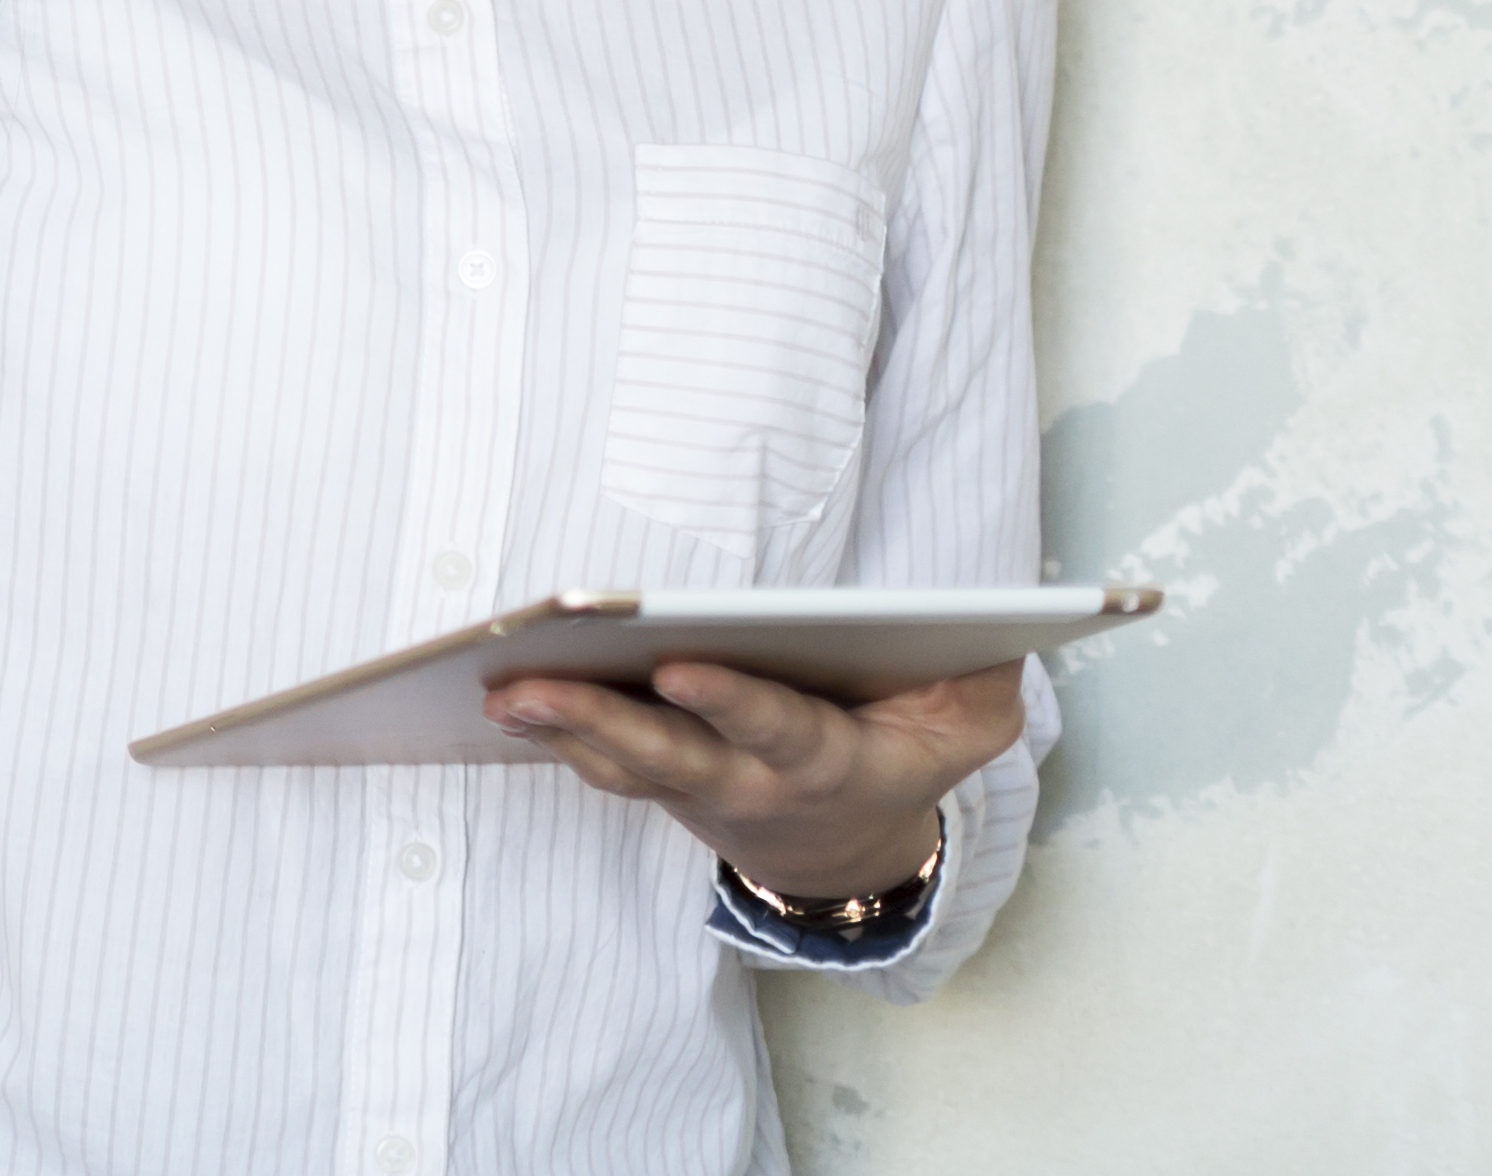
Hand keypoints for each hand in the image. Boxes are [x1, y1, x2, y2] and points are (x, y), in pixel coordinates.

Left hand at [482, 657, 1021, 908]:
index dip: (730, 703)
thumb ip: (981, 689)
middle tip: (529, 683)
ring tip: (494, 688)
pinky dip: (549, 733)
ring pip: (618, 764)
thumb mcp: (965, 729)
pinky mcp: (656, 782)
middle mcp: (747, 784)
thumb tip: (997, 638)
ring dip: (556, 727)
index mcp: (823, 763)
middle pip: (667, 757)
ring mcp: (694, 789)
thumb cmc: (901, 756)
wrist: (848, 852)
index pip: (773, 730)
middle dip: (600, 720)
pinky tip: (497, 696)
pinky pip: (596, 763)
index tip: (680, 667)